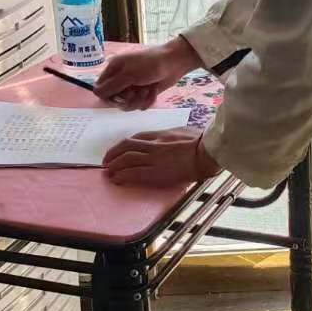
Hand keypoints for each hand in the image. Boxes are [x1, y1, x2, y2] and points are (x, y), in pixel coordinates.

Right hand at [94, 37, 202, 110]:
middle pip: (115, 100)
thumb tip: (95, 93)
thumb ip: (111, 85)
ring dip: (139, 100)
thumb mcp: (128, 74)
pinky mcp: (144, 94)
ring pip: (128, 105)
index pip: (101, 88)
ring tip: (147, 90)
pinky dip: (148, 100)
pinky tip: (153, 91)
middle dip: (127, 99)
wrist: (174, 63)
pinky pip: (140, 105)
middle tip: (136, 92)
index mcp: (114, 69)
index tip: (118, 97)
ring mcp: (133, 87)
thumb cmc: (149, 64)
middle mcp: (122, 79)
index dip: (109, 96)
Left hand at [102, 129, 218, 187]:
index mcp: (159, 135)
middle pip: (126, 147)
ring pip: (126, 159)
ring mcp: (153, 159)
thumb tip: (167, 138)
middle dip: (112, 154)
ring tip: (108, 172)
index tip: (117, 151)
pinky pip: (133, 173)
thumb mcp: (181, 131)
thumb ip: (170, 135)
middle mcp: (152, 145)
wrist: (206, 153)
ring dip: (114, 165)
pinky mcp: (155, 173)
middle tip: (106, 162)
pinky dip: (122, 175)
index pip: (135, 138)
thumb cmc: (200, 142)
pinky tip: (116, 179)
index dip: (122, 145)